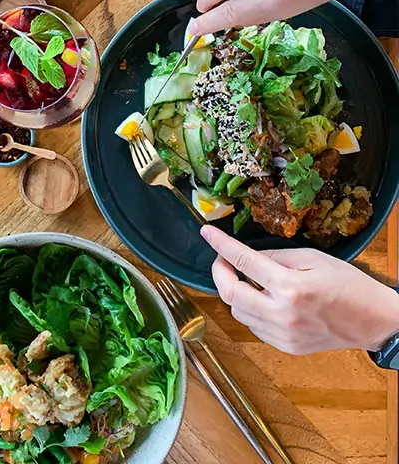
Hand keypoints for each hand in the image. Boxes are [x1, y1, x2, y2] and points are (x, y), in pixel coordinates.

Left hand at [201, 225, 398, 354]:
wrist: (373, 320)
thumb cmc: (348, 284)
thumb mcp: (313, 257)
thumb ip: (276, 255)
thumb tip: (247, 255)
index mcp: (290, 287)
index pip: (243, 261)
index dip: (221, 245)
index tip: (207, 232)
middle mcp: (282, 314)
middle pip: (230, 293)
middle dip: (219, 272)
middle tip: (222, 259)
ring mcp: (282, 335)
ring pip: (238, 312)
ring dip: (234, 292)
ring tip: (247, 278)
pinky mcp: (285, 347)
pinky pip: (253, 326)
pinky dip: (249, 309)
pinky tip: (261, 298)